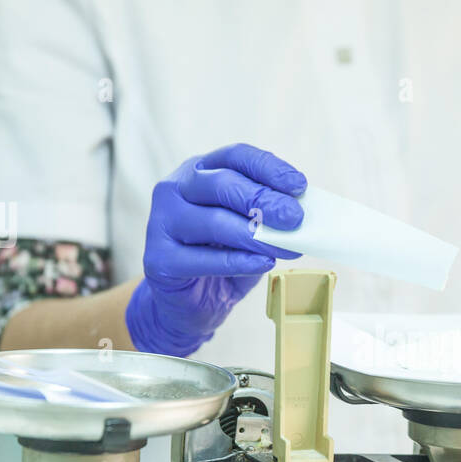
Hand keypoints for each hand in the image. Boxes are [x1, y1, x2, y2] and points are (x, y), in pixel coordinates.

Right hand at [125, 143, 305, 354]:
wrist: (190, 304)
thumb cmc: (223, 258)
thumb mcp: (250, 230)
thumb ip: (268, 217)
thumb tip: (302, 213)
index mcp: (199, 171)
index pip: (235, 157)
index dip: (268, 168)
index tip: (299, 186)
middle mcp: (175, 189)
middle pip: (222, 185)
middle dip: (263, 200)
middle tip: (295, 218)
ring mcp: (160, 222)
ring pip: (213, 222)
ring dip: (256, 235)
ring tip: (287, 247)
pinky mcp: (159, 258)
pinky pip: (204, 259)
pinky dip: (238, 261)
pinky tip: (264, 263)